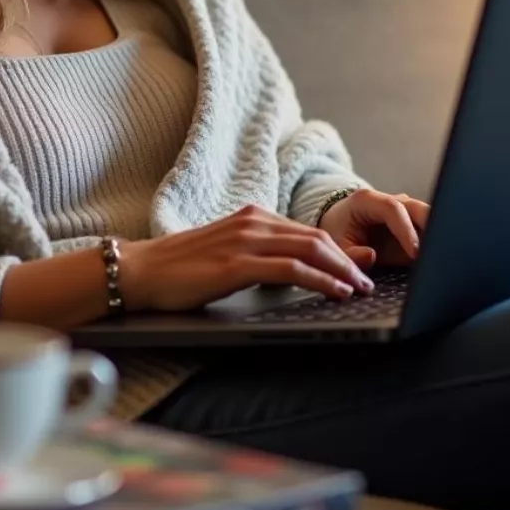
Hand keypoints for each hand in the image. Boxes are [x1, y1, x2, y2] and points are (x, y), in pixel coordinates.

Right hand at [118, 205, 376, 312]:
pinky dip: (321, 279)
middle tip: (370, 279)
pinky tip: (336, 292)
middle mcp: (252, 221)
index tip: (362, 264)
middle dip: (348, 260)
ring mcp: (245, 240)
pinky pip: (291, 269)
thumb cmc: (179, 269)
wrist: (140, 271)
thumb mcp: (225, 254)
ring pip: (310, 250)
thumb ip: (258, 255)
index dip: (340, 249)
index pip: (306, 231)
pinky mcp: (237, 264)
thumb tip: (292, 270)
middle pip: (316, 237)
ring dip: (342, 271)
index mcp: (251, 217)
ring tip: (360, 288)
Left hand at [317, 190, 429, 267]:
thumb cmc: (339, 233)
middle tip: (438, 253)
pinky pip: (429, 229)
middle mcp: (390, 200)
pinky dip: (435, 241)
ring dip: (437, 235)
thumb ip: (350, 254)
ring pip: (429, 216)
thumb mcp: (337, 246)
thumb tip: (371, 256)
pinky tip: (440, 258)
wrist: (340, 225)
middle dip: (432, 227)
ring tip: (443, 256)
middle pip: (417, 207)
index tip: (416, 253)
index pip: (393, 209)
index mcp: (367, 201)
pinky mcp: (413, 223)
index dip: (407, 230)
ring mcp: (404, 210)